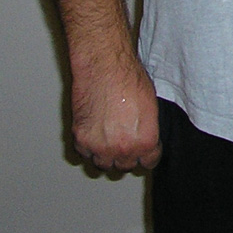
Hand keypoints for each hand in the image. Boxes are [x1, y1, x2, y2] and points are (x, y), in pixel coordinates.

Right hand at [71, 56, 160, 171]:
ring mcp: (99, 147)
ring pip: (103, 164)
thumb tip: (144, 135)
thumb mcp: (151, 106)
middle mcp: (123, 149)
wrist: (105, 66)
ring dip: (106, 155)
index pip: (149, 162)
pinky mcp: (81, 139)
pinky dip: (89, 147)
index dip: (148, 154)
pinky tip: (94, 135)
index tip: (145, 151)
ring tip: (109, 141)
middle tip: (125, 143)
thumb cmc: (129, 78)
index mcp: (145, 141)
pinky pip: (85, 153)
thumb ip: (147, 129)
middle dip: (127, 155)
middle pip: (125, 166)